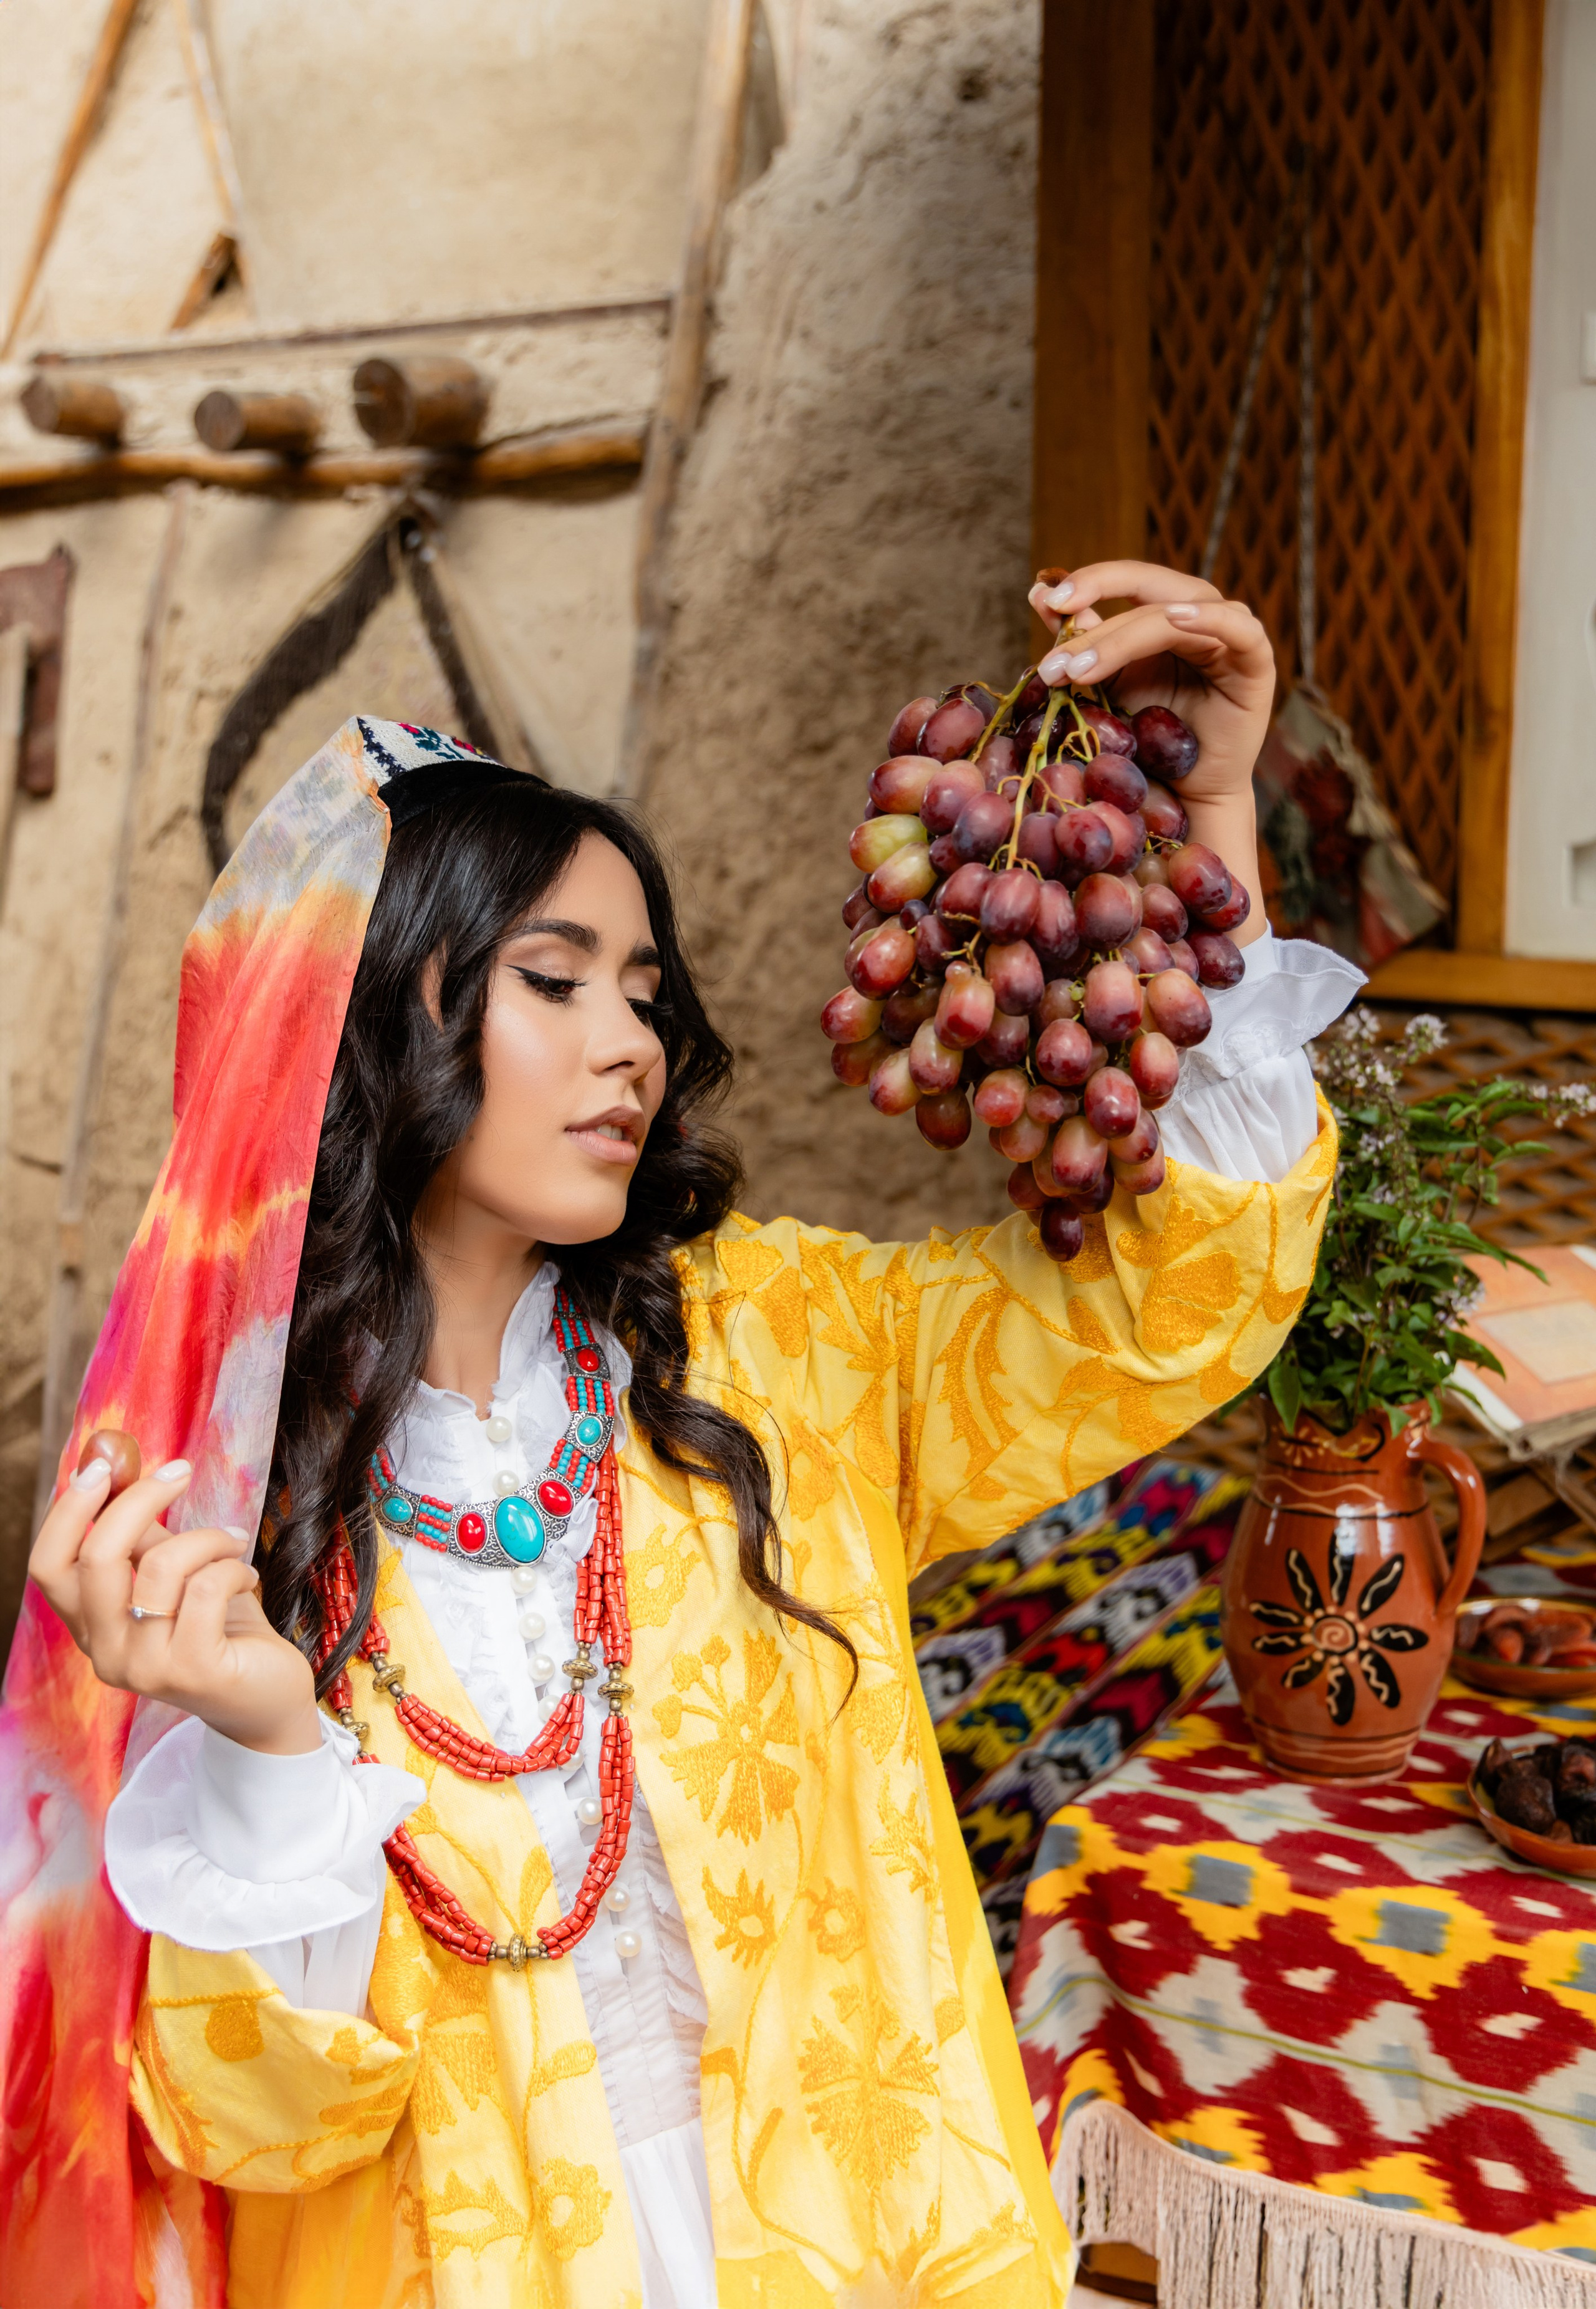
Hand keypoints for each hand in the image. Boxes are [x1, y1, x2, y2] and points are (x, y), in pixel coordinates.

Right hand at [28, 1457, 321, 1754]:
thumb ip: (141, 1536)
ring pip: (162, 1567)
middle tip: (181, 1471)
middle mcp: (105, 1652)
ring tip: (234, 1542)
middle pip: (96, 1556)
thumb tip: (117, 1470)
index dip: (67, 1510)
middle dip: (141, 1498)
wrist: (266, 1695)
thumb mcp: (174, 1575)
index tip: (102, 1465)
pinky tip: (248, 1575)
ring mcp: (145, 1667)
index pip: (48, 1565)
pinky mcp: (193, 1671)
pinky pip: (206, 1589)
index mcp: (90, 1626)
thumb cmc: (219, 1626)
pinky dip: (234, 1566)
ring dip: (208, 1537)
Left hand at [1028, 561, 1275, 806]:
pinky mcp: (1257, 664)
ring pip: (1177, 615)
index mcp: (1164, 612)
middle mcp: (1200, 615)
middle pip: (1148, 594)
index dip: (1090, 582)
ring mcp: (1231, 636)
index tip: (1045, 600)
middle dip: (1095, 629)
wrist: (1182, 795)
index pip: (1127, 581)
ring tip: (1082, 670)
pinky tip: (1178, 619)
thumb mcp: (1105, 684)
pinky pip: (1242, 631)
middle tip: (1054, 664)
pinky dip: (1212, 619)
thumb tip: (1038, 593)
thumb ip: (1081, 640)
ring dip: (1124, 639)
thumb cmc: (1146, 740)